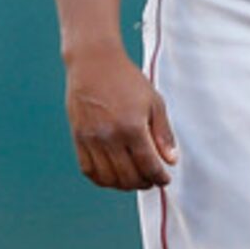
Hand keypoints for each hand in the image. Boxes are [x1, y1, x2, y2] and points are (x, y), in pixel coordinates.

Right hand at [64, 48, 178, 189]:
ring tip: (134, 179)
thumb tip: (171, 160)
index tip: (165, 179)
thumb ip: (163, 134)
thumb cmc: (127, 80)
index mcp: (132, 127)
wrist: (93, 63)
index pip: (148, 165)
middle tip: (151, 180)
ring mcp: (91, 139)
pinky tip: (113, 176)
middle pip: (128, 176)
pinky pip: (89, 170)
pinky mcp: (78, 138)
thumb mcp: (154, 102)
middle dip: (144, 183)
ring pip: (108, 178)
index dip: (159, 177)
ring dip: (124, 185)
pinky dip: (102, 179)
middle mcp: (110, 136)